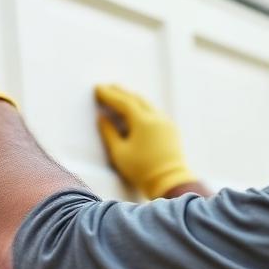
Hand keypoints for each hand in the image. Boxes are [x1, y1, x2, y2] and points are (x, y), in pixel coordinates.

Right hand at [94, 84, 195, 198]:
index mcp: (143, 121)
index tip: (97, 88)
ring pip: (147, 103)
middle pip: (136, 98)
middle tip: (108, 87)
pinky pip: (155, 111)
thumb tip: (102, 118)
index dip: (109, 95)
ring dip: (132, 97)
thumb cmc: (141, 170)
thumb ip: (109, 133)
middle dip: (121, 92)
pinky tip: (138, 109)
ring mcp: (166, 122)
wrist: (170, 182)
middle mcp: (156, 117)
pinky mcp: (171, 129)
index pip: (123, 102)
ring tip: (121, 94)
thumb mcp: (119, 153)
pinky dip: (143, 106)